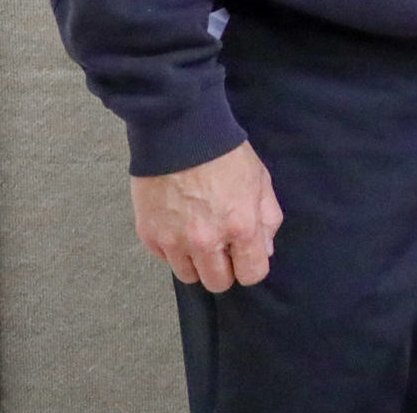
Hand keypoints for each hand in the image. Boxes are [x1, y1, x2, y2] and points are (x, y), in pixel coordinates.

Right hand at [130, 141, 282, 291]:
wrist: (180, 133)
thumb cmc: (225, 155)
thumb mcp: (260, 181)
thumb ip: (267, 220)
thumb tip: (263, 250)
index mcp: (240, 227)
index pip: (251, 275)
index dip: (250, 266)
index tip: (245, 255)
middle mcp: (206, 241)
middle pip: (217, 283)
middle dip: (224, 269)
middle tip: (222, 247)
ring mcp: (174, 240)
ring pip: (188, 275)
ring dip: (196, 262)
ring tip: (198, 235)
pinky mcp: (149, 235)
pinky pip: (164, 258)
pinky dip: (173, 249)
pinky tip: (179, 225)